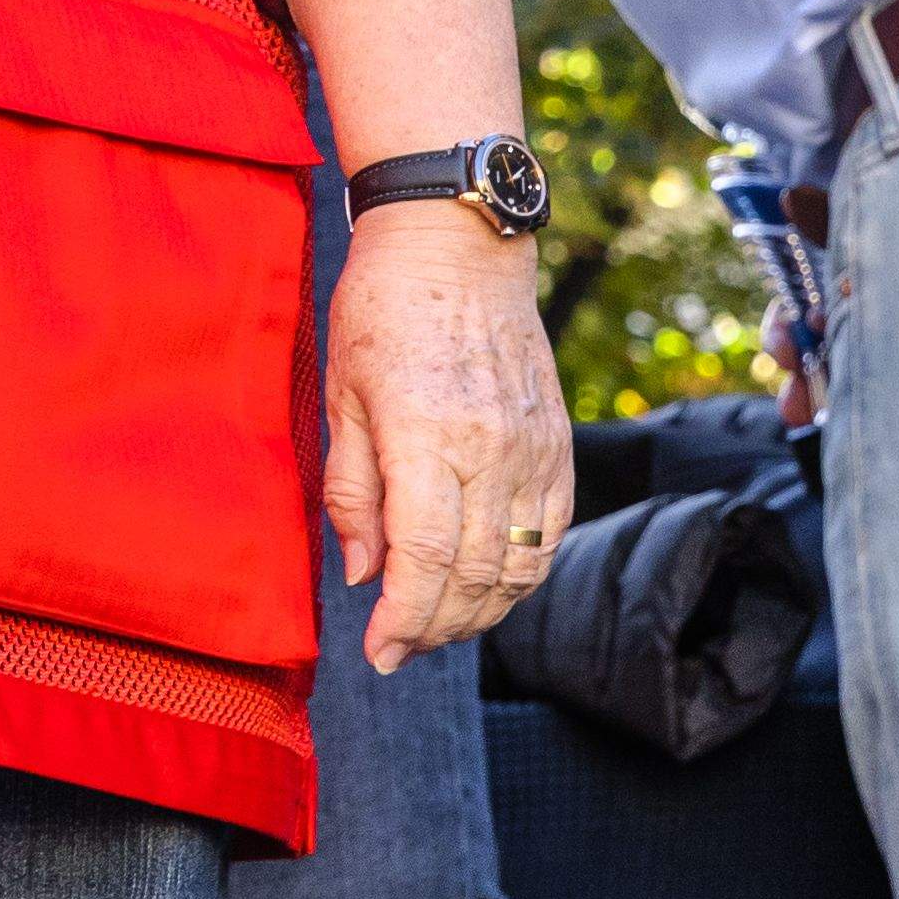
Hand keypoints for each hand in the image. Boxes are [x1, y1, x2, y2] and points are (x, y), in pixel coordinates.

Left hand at [326, 201, 574, 672]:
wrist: (457, 246)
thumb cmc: (380, 310)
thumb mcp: (342, 395)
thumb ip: (352, 490)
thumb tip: (363, 574)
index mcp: (426, 435)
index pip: (426, 558)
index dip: (404, 618)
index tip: (378, 652)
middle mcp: (490, 449)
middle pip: (475, 575)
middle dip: (435, 627)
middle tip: (398, 648)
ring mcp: (533, 449)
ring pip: (520, 566)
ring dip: (480, 612)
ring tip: (437, 625)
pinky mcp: (557, 444)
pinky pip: (549, 532)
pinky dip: (520, 574)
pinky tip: (485, 586)